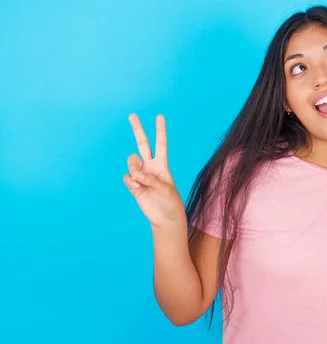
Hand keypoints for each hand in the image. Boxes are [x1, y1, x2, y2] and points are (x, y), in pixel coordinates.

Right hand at [123, 114, 185, 229]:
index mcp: (162, 165)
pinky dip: (131, 183)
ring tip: (140, 180)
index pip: (161, 144)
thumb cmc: (171, 203)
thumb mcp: (167, 190)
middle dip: (138, 130)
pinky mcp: (134, 186)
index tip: (159, 116)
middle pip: (142, 144)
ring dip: (134, 168)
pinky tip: (138, 189)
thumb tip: (136, 174)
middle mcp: (150, 167)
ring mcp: (141, 175)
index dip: (160, 131)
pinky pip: (127, 178)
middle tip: (132, 115)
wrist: (165, 219)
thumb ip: (152, 180)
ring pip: (131, 161)